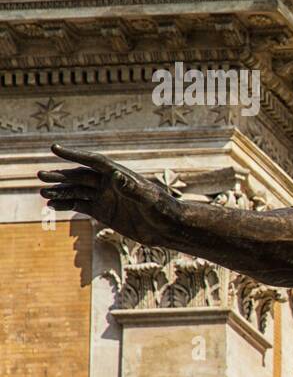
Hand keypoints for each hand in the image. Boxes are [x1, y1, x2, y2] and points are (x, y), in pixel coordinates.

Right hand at [38, 144, 173, 235]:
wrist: (168, 228)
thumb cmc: (163, 210)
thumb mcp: (149, 199)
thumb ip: (133, 188)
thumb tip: (117, 176)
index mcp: (120, 175)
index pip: (93, 161)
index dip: (74, 154)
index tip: (54, 148)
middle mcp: (110, 184)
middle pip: (80, 177)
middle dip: (61, 176)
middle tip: (40, 175)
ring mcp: (105, 198)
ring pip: (77, 191)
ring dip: (60, 191)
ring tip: (42, 192)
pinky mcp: (104, 212)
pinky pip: (81, 205)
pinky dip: (66, 204)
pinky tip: (52, 205)